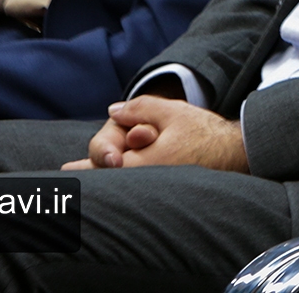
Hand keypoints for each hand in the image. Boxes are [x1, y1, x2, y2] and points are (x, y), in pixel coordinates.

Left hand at [61, 96, 248, 171]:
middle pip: (108, 180)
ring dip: (103, 177)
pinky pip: (135, 186)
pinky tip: (114, 176)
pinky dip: (120, 181)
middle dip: (87, 174)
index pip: (102, 167)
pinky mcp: (163, 189)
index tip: (62, 171)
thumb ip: (139, 108)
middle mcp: (146, 181)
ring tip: (80, 176)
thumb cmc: (204, 134)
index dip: (82, 169)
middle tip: (63, 175)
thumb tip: (114, 111)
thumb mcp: (171, 111)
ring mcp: (155, 187)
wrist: (236, 154)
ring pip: (121, 184)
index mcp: (142, 164)